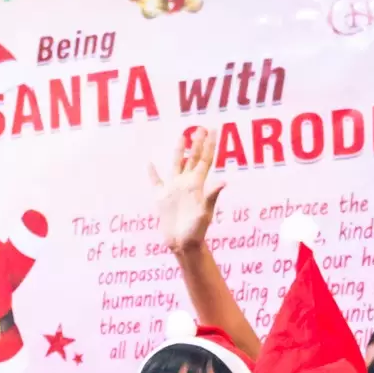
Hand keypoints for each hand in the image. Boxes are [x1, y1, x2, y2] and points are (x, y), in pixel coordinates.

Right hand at [151, 127, 224, 253]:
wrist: (182, 244)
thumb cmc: (196, 231)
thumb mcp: (204, 213)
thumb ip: (211, 196)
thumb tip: (223, 182)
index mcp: (197, 185)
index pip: (205, 160)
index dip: (209, 145)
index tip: (213, 129)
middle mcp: (186, 184)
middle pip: (193, 158)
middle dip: (197, 143)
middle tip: (200, 127)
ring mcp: (174, 189)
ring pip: (176, 164)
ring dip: (179, 151)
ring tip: (182, 136)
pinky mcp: (162, 198)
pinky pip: (156, 182)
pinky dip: (152, 173)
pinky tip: (150, 164)